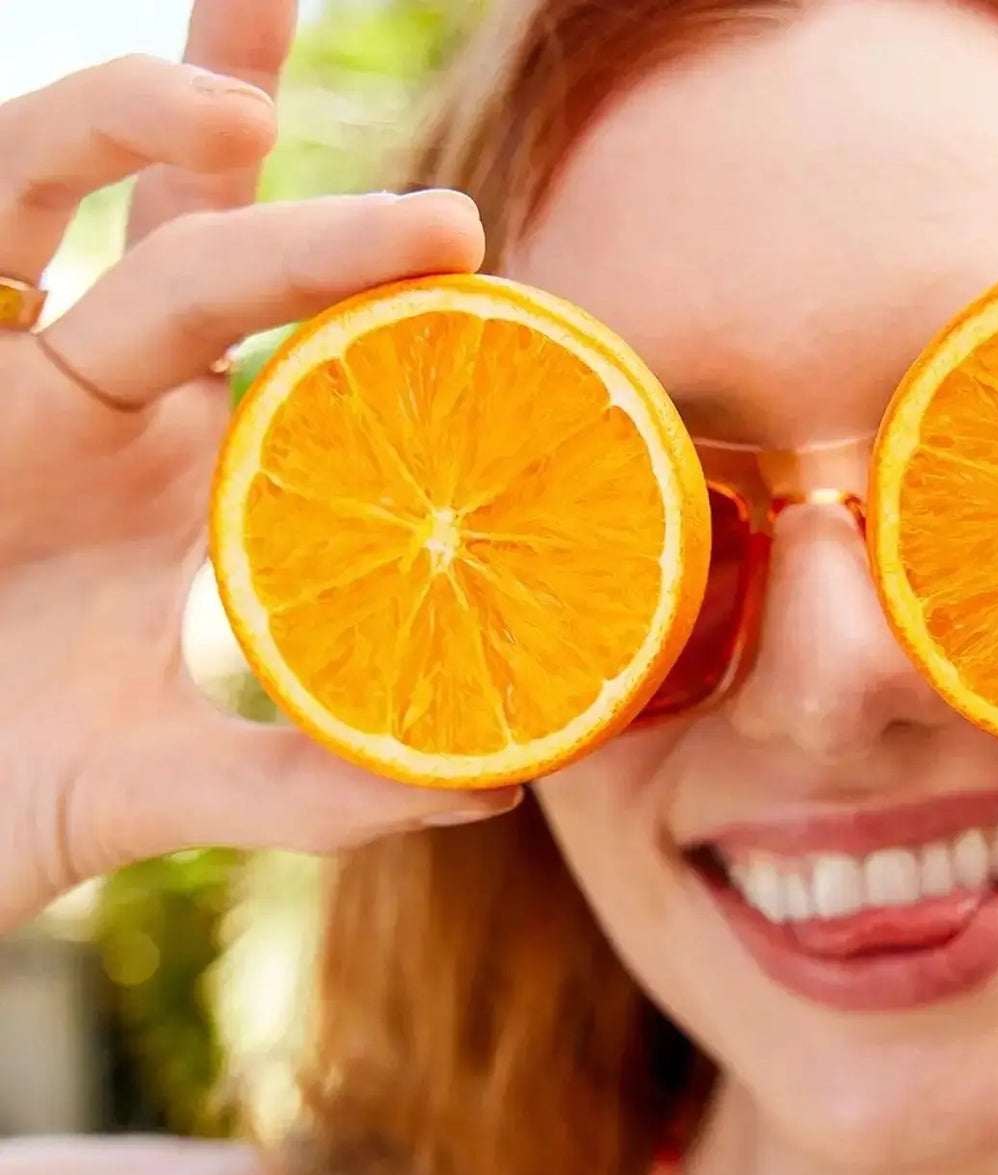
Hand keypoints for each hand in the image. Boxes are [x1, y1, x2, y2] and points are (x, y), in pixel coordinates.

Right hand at [0, 0, 517, 929]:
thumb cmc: (9, 789)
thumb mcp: (177, 785)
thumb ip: (318, 789)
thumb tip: (496, 787)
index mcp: (191, 472)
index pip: (297, 335)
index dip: (373, 276)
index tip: (476, 255)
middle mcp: (101, 401)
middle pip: (184, 217)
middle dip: (256, 118)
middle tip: (429, 180)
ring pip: (38, 181)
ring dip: (128, 115)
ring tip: (244, 110)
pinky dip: (7, 176)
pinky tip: (109, 144)